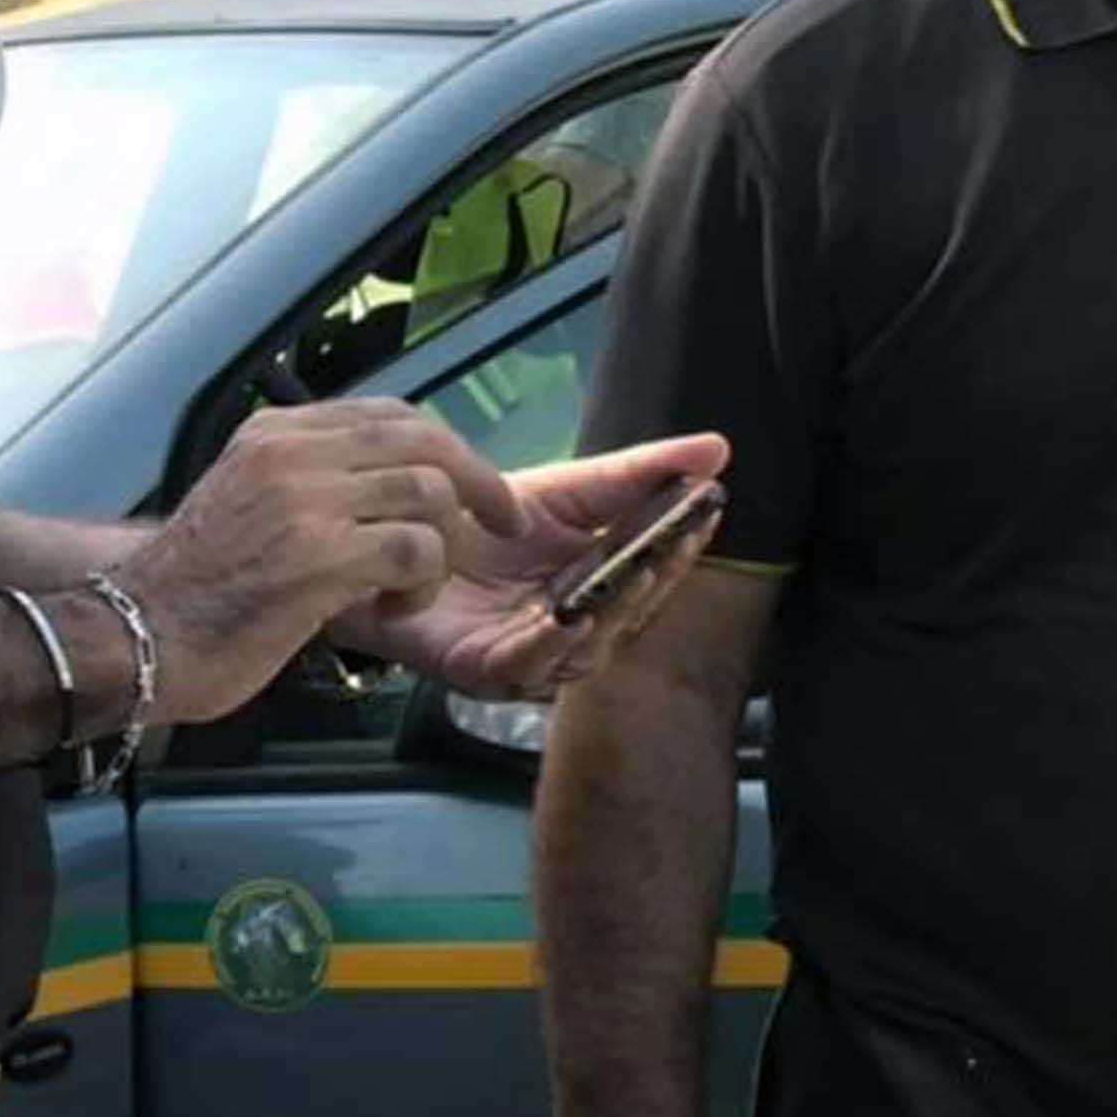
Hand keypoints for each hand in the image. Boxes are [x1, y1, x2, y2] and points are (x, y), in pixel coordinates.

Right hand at [116, 400, 529, 723]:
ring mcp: (305, 500)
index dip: (443, 448)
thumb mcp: (242, 504)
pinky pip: (417, 550)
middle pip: (422, 439)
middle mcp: (290, 452)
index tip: (472, 486)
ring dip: (440, 549)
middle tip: (503, 523)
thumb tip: (379, 486)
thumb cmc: (191, 592)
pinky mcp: (318, 556)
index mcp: (274, 435)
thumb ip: (303, 483)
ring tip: (411, 589)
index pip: (387, 414)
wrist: (135, 636)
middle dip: (477, 482)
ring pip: (428, 493)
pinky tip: (394, 609)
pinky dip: (423, 584)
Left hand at [342, 433, 732, 700]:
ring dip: (610, 616)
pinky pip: (520, 666)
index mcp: (597, 589)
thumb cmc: (482, 521)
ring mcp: (525, 655)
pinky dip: (548, 646)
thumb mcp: (568, 488)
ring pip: (582, 650)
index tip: (705, 511)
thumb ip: (639, 474)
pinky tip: (569, 618)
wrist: (396, 530)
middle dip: (653, 582)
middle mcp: (570, 631)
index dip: (681, 547)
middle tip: (674, 546)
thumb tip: (719, 449)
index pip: (652, 575)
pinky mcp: (477, 668)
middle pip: (624, 618)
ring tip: (632, 577)